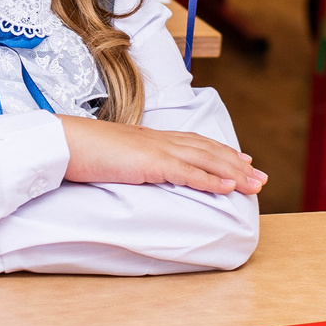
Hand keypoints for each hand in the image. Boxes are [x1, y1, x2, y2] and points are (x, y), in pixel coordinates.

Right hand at [60, 116, 266, 195]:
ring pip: (206, 160)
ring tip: (255, 185)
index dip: (221, 152)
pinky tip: (229, 187)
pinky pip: (187, 172)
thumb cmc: (82, 152)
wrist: (63, 143)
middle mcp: (160, 140)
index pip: (195, 143)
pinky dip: (211, 179)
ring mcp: (157, 150)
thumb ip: (132, 164)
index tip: (242, 161)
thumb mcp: (114, 159)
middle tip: (261, 178)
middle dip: (237, 165)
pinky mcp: (150, 163)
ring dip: (234, 173)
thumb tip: (138, 173)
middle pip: (208, 151)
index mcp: (152, 139)